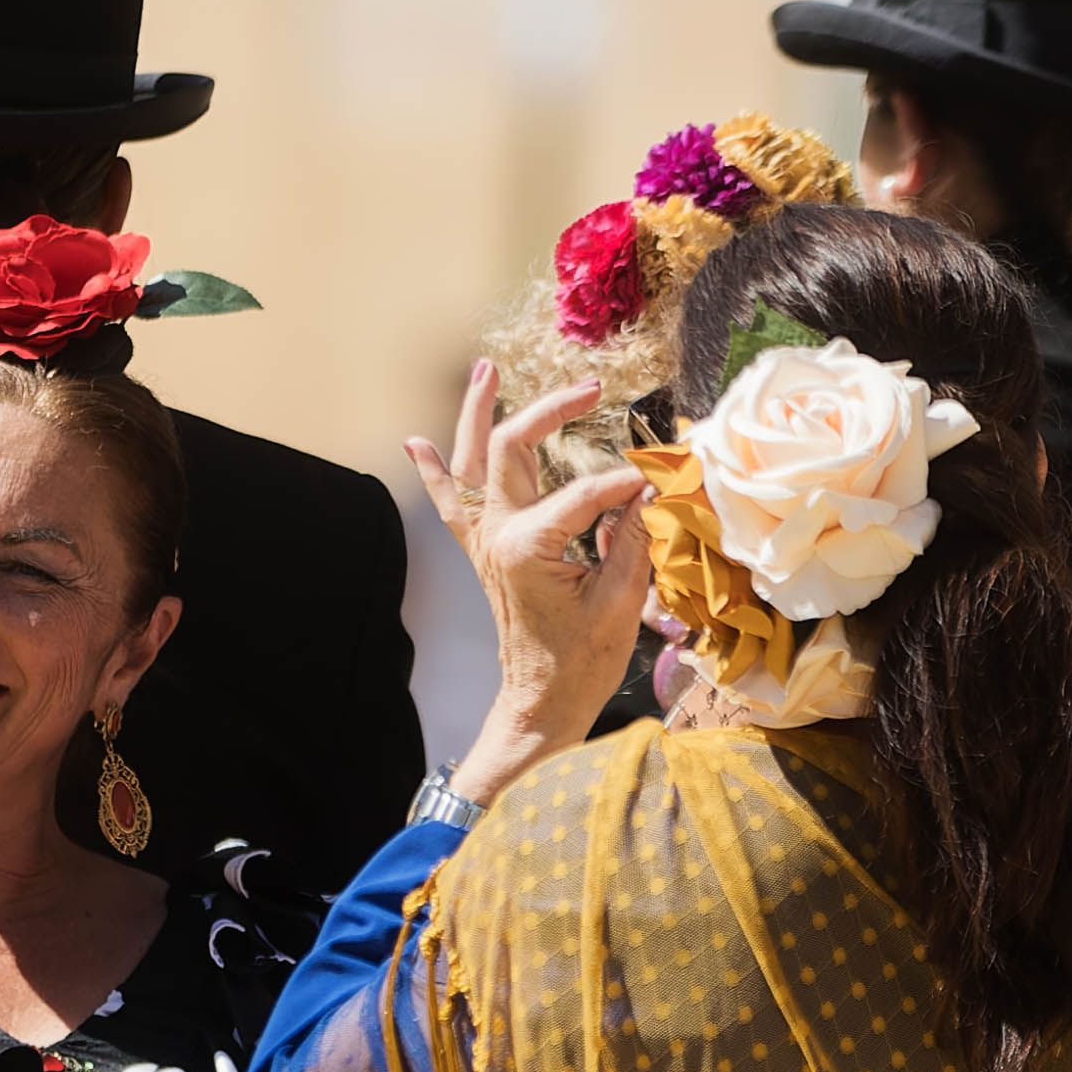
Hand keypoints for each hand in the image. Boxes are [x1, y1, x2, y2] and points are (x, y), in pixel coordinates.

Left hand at [406, 363, 654, 799]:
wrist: (540, 701)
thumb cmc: (582, 661)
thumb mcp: (620, 601)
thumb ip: (632, 539)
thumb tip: (648, 490)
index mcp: (529, 547)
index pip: (585, 492)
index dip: (625, 485)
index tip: (657, 483)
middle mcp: (497, 534)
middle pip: (513, 449)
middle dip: (550, 411)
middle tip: (590, 389)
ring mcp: (484, 540)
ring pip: (471, 462)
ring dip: (476, 414)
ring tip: (484, 370)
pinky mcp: (483, 551)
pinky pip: (451, 503)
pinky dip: (434, 472)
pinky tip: (415, 442)